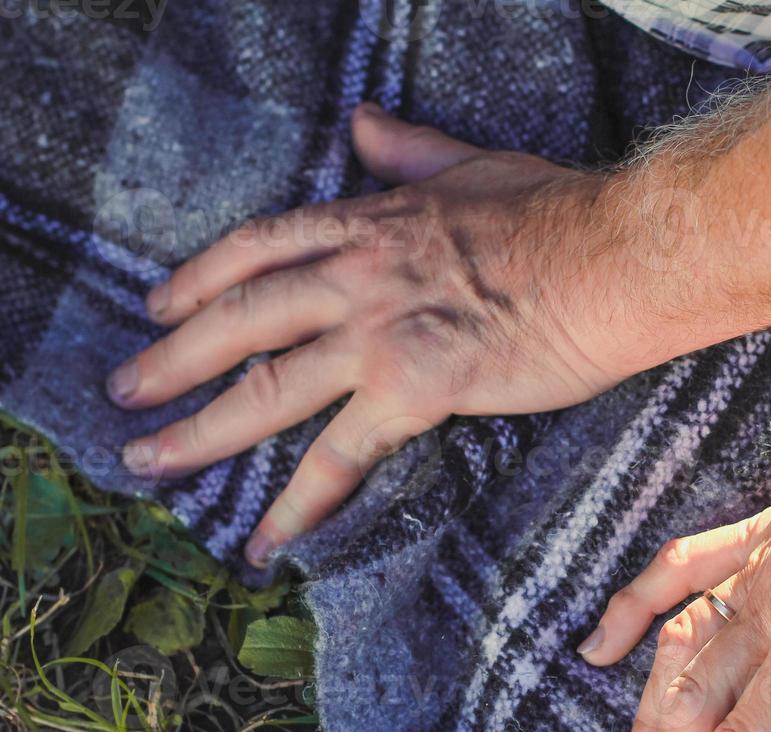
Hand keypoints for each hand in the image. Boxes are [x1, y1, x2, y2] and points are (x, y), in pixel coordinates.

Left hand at [109, 103, 632, 565]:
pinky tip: (265, 539)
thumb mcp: (472, 164)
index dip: (199, 277)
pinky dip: (297, 503)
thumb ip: (410, 151)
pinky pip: (340, 457)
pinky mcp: (416, 389)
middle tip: (125, 394)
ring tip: (149, 462)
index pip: (259, 247)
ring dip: (199, 431)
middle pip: (238, 319)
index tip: (159, 303)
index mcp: (369, 222)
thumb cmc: (561, 214)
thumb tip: (366, 125)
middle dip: (172, 358)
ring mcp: (379, 334)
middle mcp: (356, 277)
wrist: (617, 259)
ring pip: (266, 389)